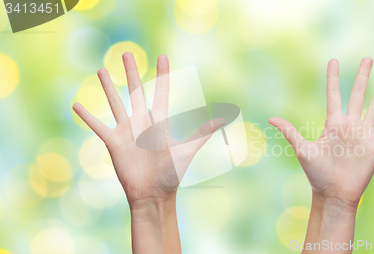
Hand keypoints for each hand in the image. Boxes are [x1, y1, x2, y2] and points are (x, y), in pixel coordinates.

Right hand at [73, 53, 224, 204]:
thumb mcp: (187, 150)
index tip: (162, 57)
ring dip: (108, 87)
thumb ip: (202, 133)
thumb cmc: (171, 174)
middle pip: (135, 91)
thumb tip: (224, 119)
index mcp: (159, 121)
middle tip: (126, 53)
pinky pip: (97, 125)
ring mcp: (126, 131)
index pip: (160, 91)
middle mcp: (142, 122)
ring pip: (115, 103)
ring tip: (102, 70)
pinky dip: (87, 116)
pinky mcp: (112, 142)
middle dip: (131, 72)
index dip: (162, 74)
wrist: (153, 194)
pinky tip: (76, 104)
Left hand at [269, 57, 373, 209]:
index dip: (333, 77)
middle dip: (363, 76)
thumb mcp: (303, 150)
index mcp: (332, 123)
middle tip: (367, 58)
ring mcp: (364, 135)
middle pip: (358, 94)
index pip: (333, 94)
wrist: (334, 194)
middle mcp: (349, 125)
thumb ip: (290, 132)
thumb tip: (270, 118)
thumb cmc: (317, 174)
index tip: (333, 61)